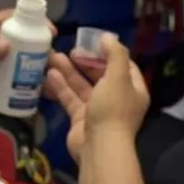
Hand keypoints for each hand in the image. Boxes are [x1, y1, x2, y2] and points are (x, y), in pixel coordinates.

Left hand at [0, 9, 55, 107]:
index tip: (52, 33)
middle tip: (57, 66)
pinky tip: (41, 98)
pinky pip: (16, 85)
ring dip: (40, 73)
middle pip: (28, 44)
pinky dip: (28, 90)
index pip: (19, 19)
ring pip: (25, 65)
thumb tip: (7, 47)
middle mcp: (0, 43)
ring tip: (55, 84)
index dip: (37, 22)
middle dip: (44, 53)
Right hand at [45, 35, 149, 160]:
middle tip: (71, 50)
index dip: (109, 52)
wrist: (99, 147)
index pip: (124, 65)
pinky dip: (62, 87)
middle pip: (101, 74)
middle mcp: (117, 98)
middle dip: (85, 61)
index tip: (93, 41)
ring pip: (82, 86)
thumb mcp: (118, 77)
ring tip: (52, 57)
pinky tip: (49, 75)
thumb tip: (108, 36)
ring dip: (69, 72)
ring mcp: (98, 109)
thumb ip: (114, 54)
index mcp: (133, 89)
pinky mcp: (81, 119)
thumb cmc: (112, 109)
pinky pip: (71, 98)